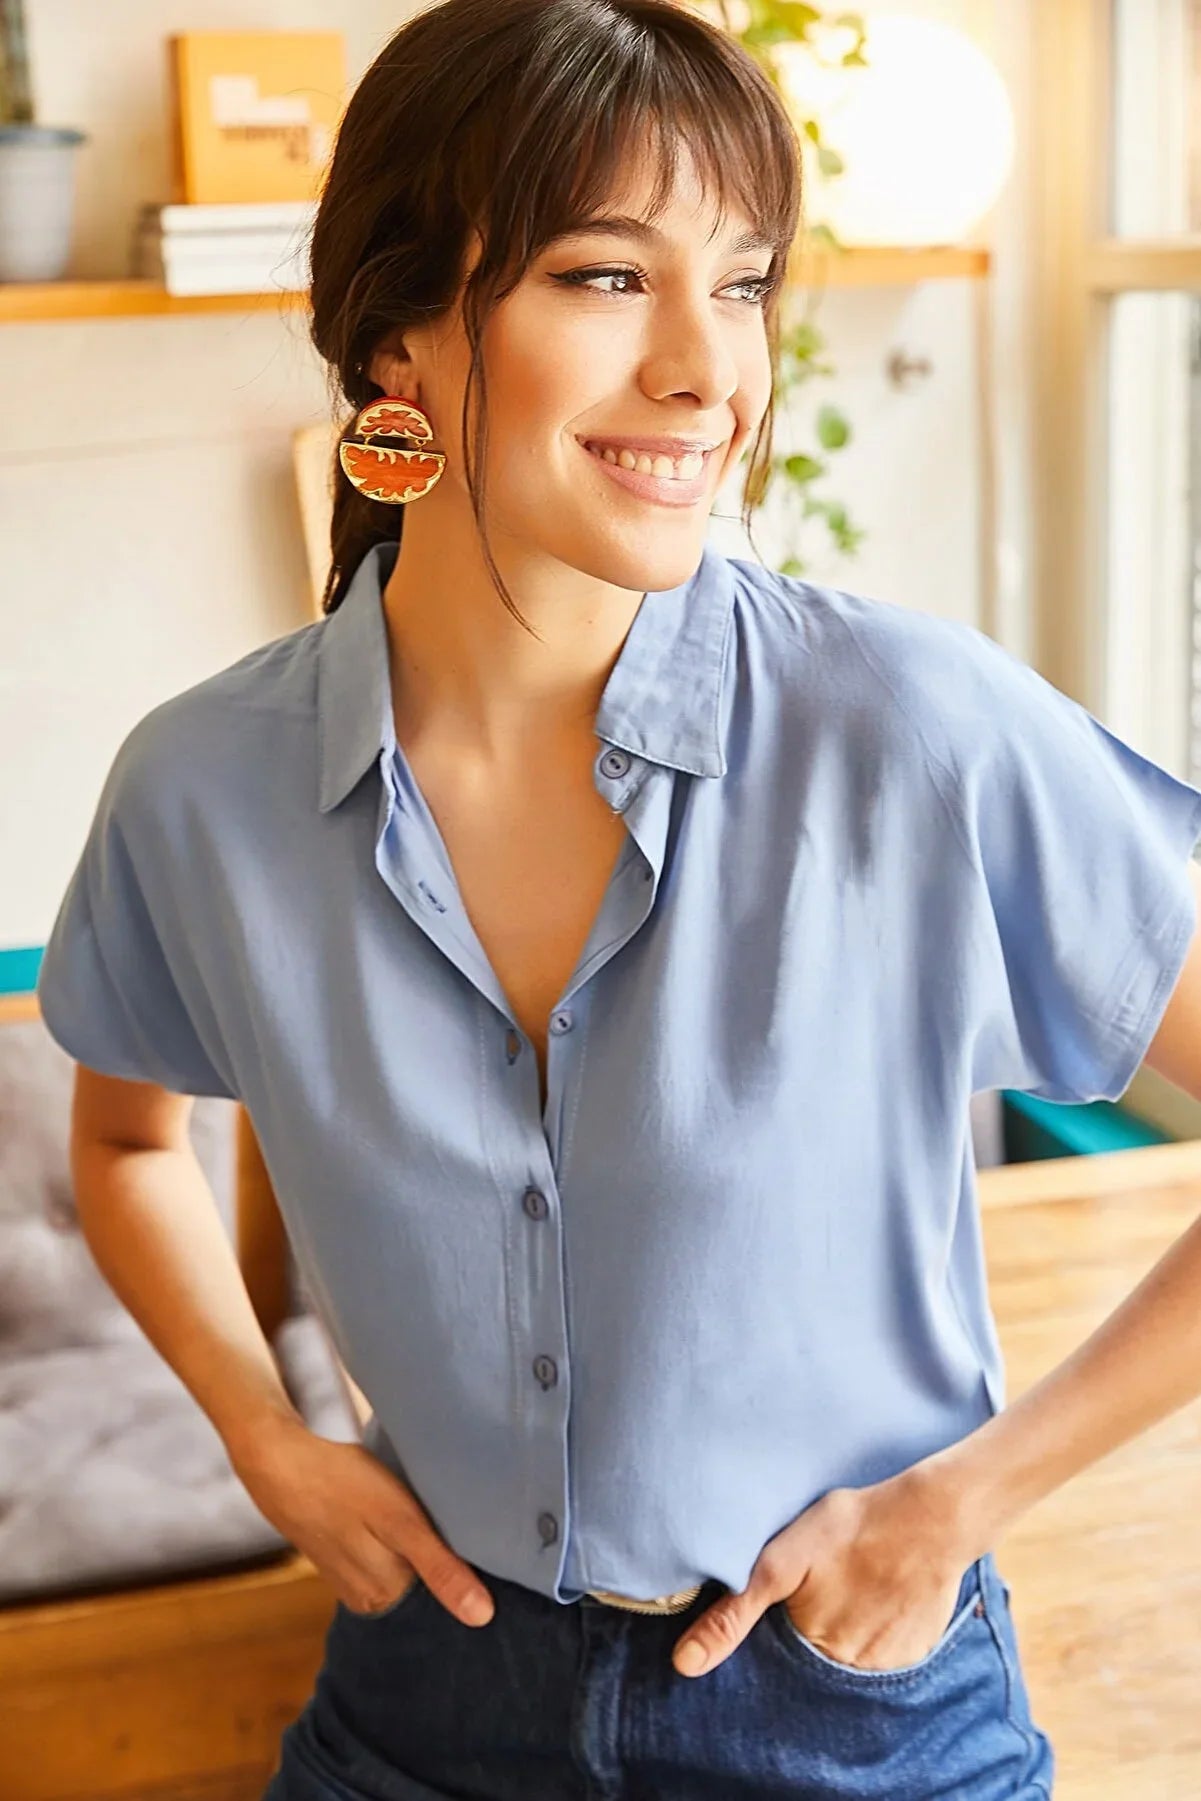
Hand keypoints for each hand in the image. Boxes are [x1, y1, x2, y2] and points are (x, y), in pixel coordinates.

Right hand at [228, 1415, 494, 1627]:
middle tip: (493, 1555)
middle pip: (426, 1598)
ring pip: (408, 1581)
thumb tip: (482, 1617)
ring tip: (466, 1542)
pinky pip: (389, 1567)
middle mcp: (371, 1600)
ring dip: (431, 1564)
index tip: (508, 1580)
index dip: (475, 1592)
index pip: (445, 1609)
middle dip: (456, 1580)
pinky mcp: (346, 1561)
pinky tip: (422, 1535)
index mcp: (387, 1596)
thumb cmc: (344, 1486)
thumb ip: (439, 1568)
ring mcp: (354, 1582)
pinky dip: (406, 1554)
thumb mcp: (399, 1520)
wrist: (281, 1465)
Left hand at [671, 1462, 973, 1677]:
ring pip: (848, 1656)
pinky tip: (880, 1594)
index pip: (778, 1659)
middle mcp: (848, 1670)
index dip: (779, 1629)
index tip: (790, 1602)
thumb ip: (732, 1614)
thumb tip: (684, 1664)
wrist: (930, 1518)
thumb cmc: (850, 1528)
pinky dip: (877, 1630)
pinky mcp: (915, 1653)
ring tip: (853, 1585)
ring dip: (846, 1628)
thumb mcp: (780, 1562)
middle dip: (812, 1629)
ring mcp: (885, 1666)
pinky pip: (884, 1653)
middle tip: (827, 1586)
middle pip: (814, 1658)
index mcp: (810, 1649)